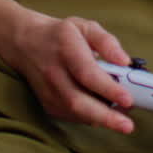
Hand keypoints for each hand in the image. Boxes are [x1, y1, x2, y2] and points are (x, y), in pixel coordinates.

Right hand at [5, 14, 134, 133]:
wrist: (25, 43)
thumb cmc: (62, 34)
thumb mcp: (86, 26)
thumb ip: (107, 42)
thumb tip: (124, 61)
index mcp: (67, 49)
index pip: (87, 73)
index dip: (107, 88)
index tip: (127, 99)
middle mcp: (54, 72)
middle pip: (78, 101)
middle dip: (104, 117)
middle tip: (127, 125)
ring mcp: (48, 91)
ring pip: (73, 112)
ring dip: (100, 120)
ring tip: (122, 121)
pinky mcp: (47, 103)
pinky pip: (70, 115)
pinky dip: (89, 118)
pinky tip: (105, 115)